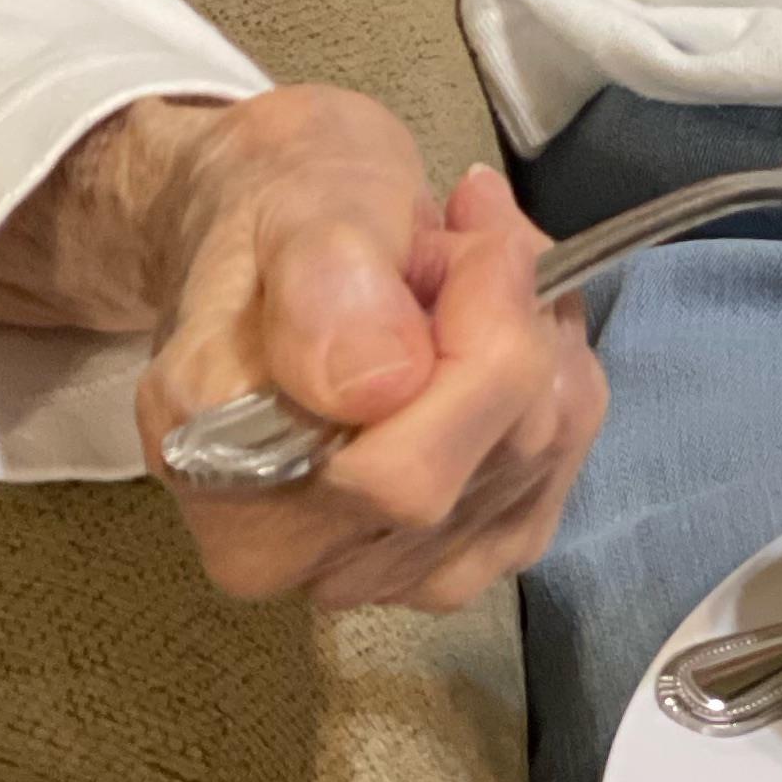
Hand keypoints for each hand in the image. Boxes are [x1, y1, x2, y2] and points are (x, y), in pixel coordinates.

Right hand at [0, 84, 606, 611]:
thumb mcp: (294, 209)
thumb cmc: (281, 217)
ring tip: (473, 265)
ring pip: (537, 459)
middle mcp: (295, 558)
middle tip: (475, 228)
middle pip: (489, 464)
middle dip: (514, 320)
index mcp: (226, 480)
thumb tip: (377, 384)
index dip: (483, 334)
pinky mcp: (454, 559)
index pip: (406, 469)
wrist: (282, 241)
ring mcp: (380, 572)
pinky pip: (555, 466)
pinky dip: (555, 375)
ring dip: (538, 337)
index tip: (477, 224)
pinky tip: (502, 318)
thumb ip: (326, 285)